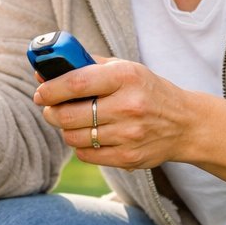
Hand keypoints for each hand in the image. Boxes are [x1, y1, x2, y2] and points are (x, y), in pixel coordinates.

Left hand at [35, 57, 195, 169]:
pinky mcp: (129, 158)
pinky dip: (81, 146)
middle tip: (51, 109)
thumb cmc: (147, 91)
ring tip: (74, 121)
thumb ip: (86, 66)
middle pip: (68, 115)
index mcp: (126, 77)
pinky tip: (91, 136)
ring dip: (66, 129)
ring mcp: (129, 135)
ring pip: (74, 137)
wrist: (185, 124)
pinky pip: (86, 154)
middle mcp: (128, 106)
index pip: (75, 83)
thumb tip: (44, 74)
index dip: (50, 89)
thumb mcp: (125, 69)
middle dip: (52, 112)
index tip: (40, 92)